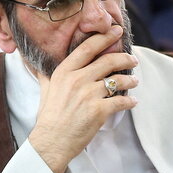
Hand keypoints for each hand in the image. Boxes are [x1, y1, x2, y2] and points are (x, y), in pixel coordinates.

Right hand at [25, 26, 138, 172]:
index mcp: (64, 72)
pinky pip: (121, 101)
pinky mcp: (99, 110)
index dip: (104, 38)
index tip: (116, 31)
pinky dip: (130, 101)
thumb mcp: (45, 90)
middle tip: (133, 59)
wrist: (51, 141)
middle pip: (108, 61)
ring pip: (117, 80)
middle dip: (124, 58)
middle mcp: (77, 79)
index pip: (88, 48)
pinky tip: (133, 102)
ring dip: (130, 80)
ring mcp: (89, 95)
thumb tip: (37, 65)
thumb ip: (46, 75)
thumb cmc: (48, 117)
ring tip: (135, 81)